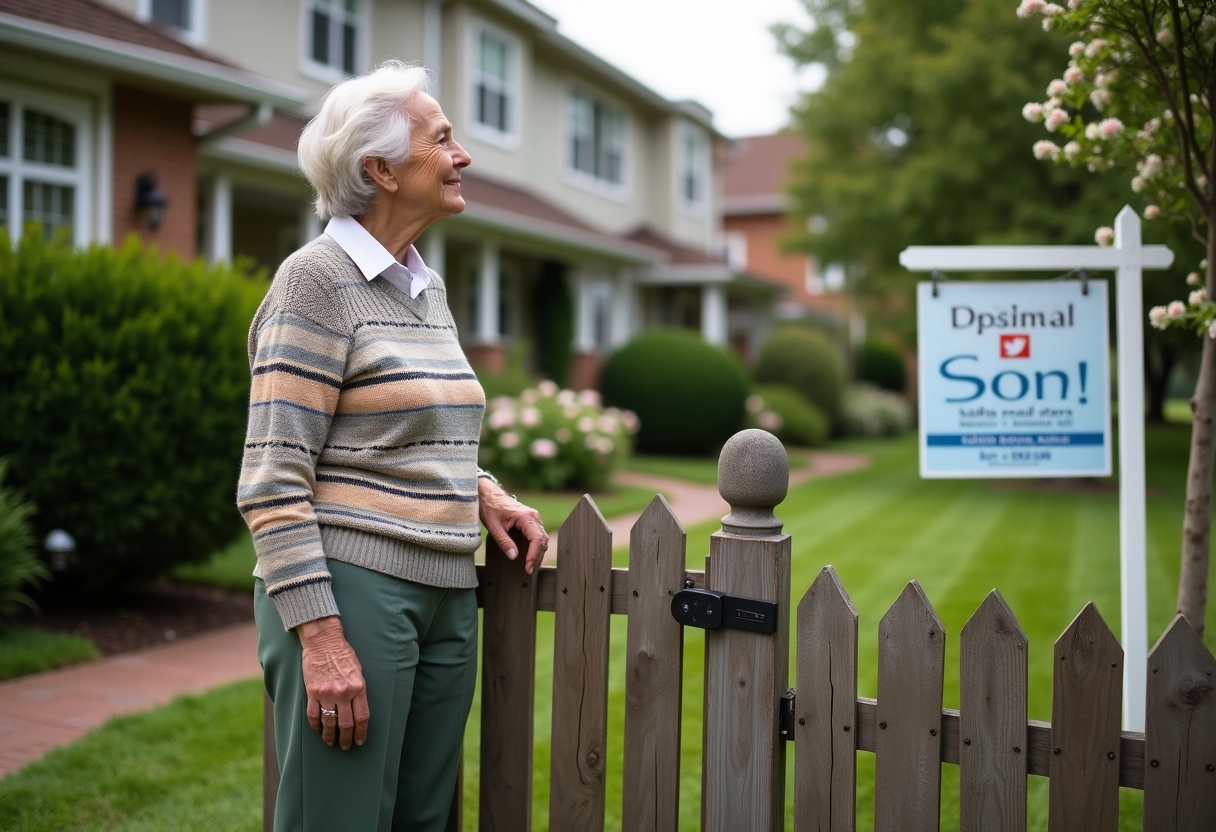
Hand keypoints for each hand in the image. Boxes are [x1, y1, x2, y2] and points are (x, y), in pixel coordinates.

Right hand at [297, 616, 368, 749]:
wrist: (323, 641)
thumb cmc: (343, 654)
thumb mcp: (359, 671)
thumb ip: (358, 690)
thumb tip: (357, 709)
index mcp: (358, 687)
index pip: (362, 717)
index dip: (361, 732)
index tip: (360, 741)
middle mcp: (343, 693)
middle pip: (346, 724)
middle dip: (346, 739)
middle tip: (345, 746)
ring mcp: (326, 693)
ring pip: (329, 723)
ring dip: (330, 736)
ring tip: (330, 742)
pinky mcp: (312, 692)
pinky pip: (313, 714)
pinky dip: (315, 725)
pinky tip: (318, 730)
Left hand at [479, 478, 548, 573]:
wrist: (488, 494)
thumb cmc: (490, 507)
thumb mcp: (494, 527)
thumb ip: (504, 542)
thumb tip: (514, 557)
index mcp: (526, 517)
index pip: (537, 539)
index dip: (534, 555)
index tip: (528, 567)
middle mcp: (534, 517)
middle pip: (542, 540)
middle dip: (537, 557)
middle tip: (528, 571)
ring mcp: (534, 518)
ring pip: (542, 539)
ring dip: (537, 553)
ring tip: (529, 566)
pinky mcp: (531, 521)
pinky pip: (537, 536)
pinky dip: (535, 547)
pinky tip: (529, 556)